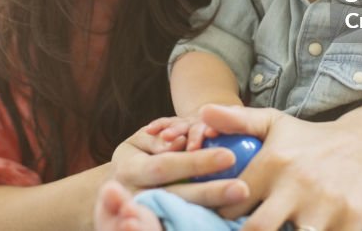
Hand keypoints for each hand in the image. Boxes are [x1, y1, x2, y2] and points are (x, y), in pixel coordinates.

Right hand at [109, 121, 249, 209]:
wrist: (119, 187)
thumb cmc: (137, 154)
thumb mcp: (141, 139)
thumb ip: (160, 138)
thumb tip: (181, 143)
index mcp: (129, 170)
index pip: (166, 165)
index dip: (196, 162)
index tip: (229, 156)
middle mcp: (135, 195)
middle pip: (177, 195)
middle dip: (211, 192)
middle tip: (242, 188)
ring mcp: (145, 214)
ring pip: (179, 212)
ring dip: (210, 208)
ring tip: (239, 201)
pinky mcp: (155, 223)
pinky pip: (178, 223)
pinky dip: (201, 220)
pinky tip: (222, 217)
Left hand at [200, 104, 361, 230]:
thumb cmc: (310, 139)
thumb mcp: (275, 123)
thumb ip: (238, 120)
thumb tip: (203, 111)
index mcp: (273, 163)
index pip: (233, 203)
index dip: (226, 216)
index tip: (230, 217)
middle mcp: (297, 185)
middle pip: (257, 230)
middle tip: (250, 229)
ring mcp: (325, 206)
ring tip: (281, 229)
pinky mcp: (351, 221)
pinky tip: (306, 230)